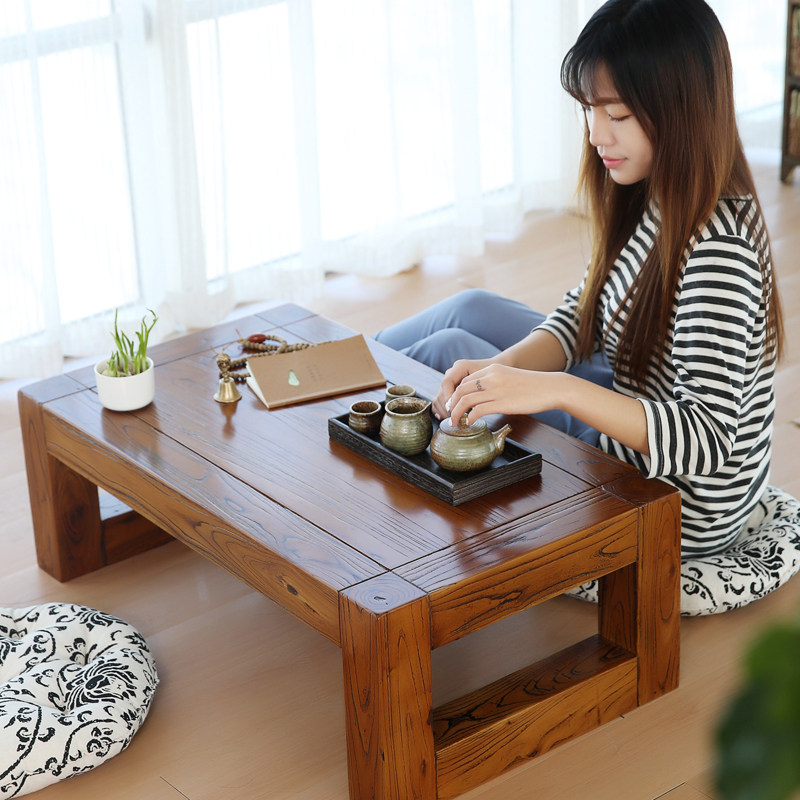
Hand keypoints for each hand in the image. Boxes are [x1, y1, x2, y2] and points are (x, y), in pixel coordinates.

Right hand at [432, 358, 494, 419]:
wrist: (497, 372)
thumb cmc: (495, 376)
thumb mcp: (488, 382)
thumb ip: (475, 390)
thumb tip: (467, 404)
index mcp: (460, 367)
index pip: (447, 383)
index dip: (448, 397)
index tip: (453, 409)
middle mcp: (453, 372)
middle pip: (442, 391)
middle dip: (446, 406)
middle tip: (453, 419)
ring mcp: (451, 381)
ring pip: (440, 396)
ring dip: (443, 409)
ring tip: (451, 420)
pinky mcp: (451, 389)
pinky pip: (441, 399)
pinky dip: (441, 409)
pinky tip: (443, 417)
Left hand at [442, 363, 564, 426]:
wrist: (551, 387)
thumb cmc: (534, 386)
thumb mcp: (510, 378)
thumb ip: (496, 383)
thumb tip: (484, 398)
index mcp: (493, 369)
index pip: (465, 381)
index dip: (456, 394)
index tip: (454, 404)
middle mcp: (491, 377)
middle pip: (461, 389)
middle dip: (451, 404)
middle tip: (450, 414)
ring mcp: (496, 390)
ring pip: (465, 400)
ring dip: (456, 413)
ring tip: (455, 422)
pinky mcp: (502, 403)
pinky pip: (477, 410)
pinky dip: (469, 418)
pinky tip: (470, 423)